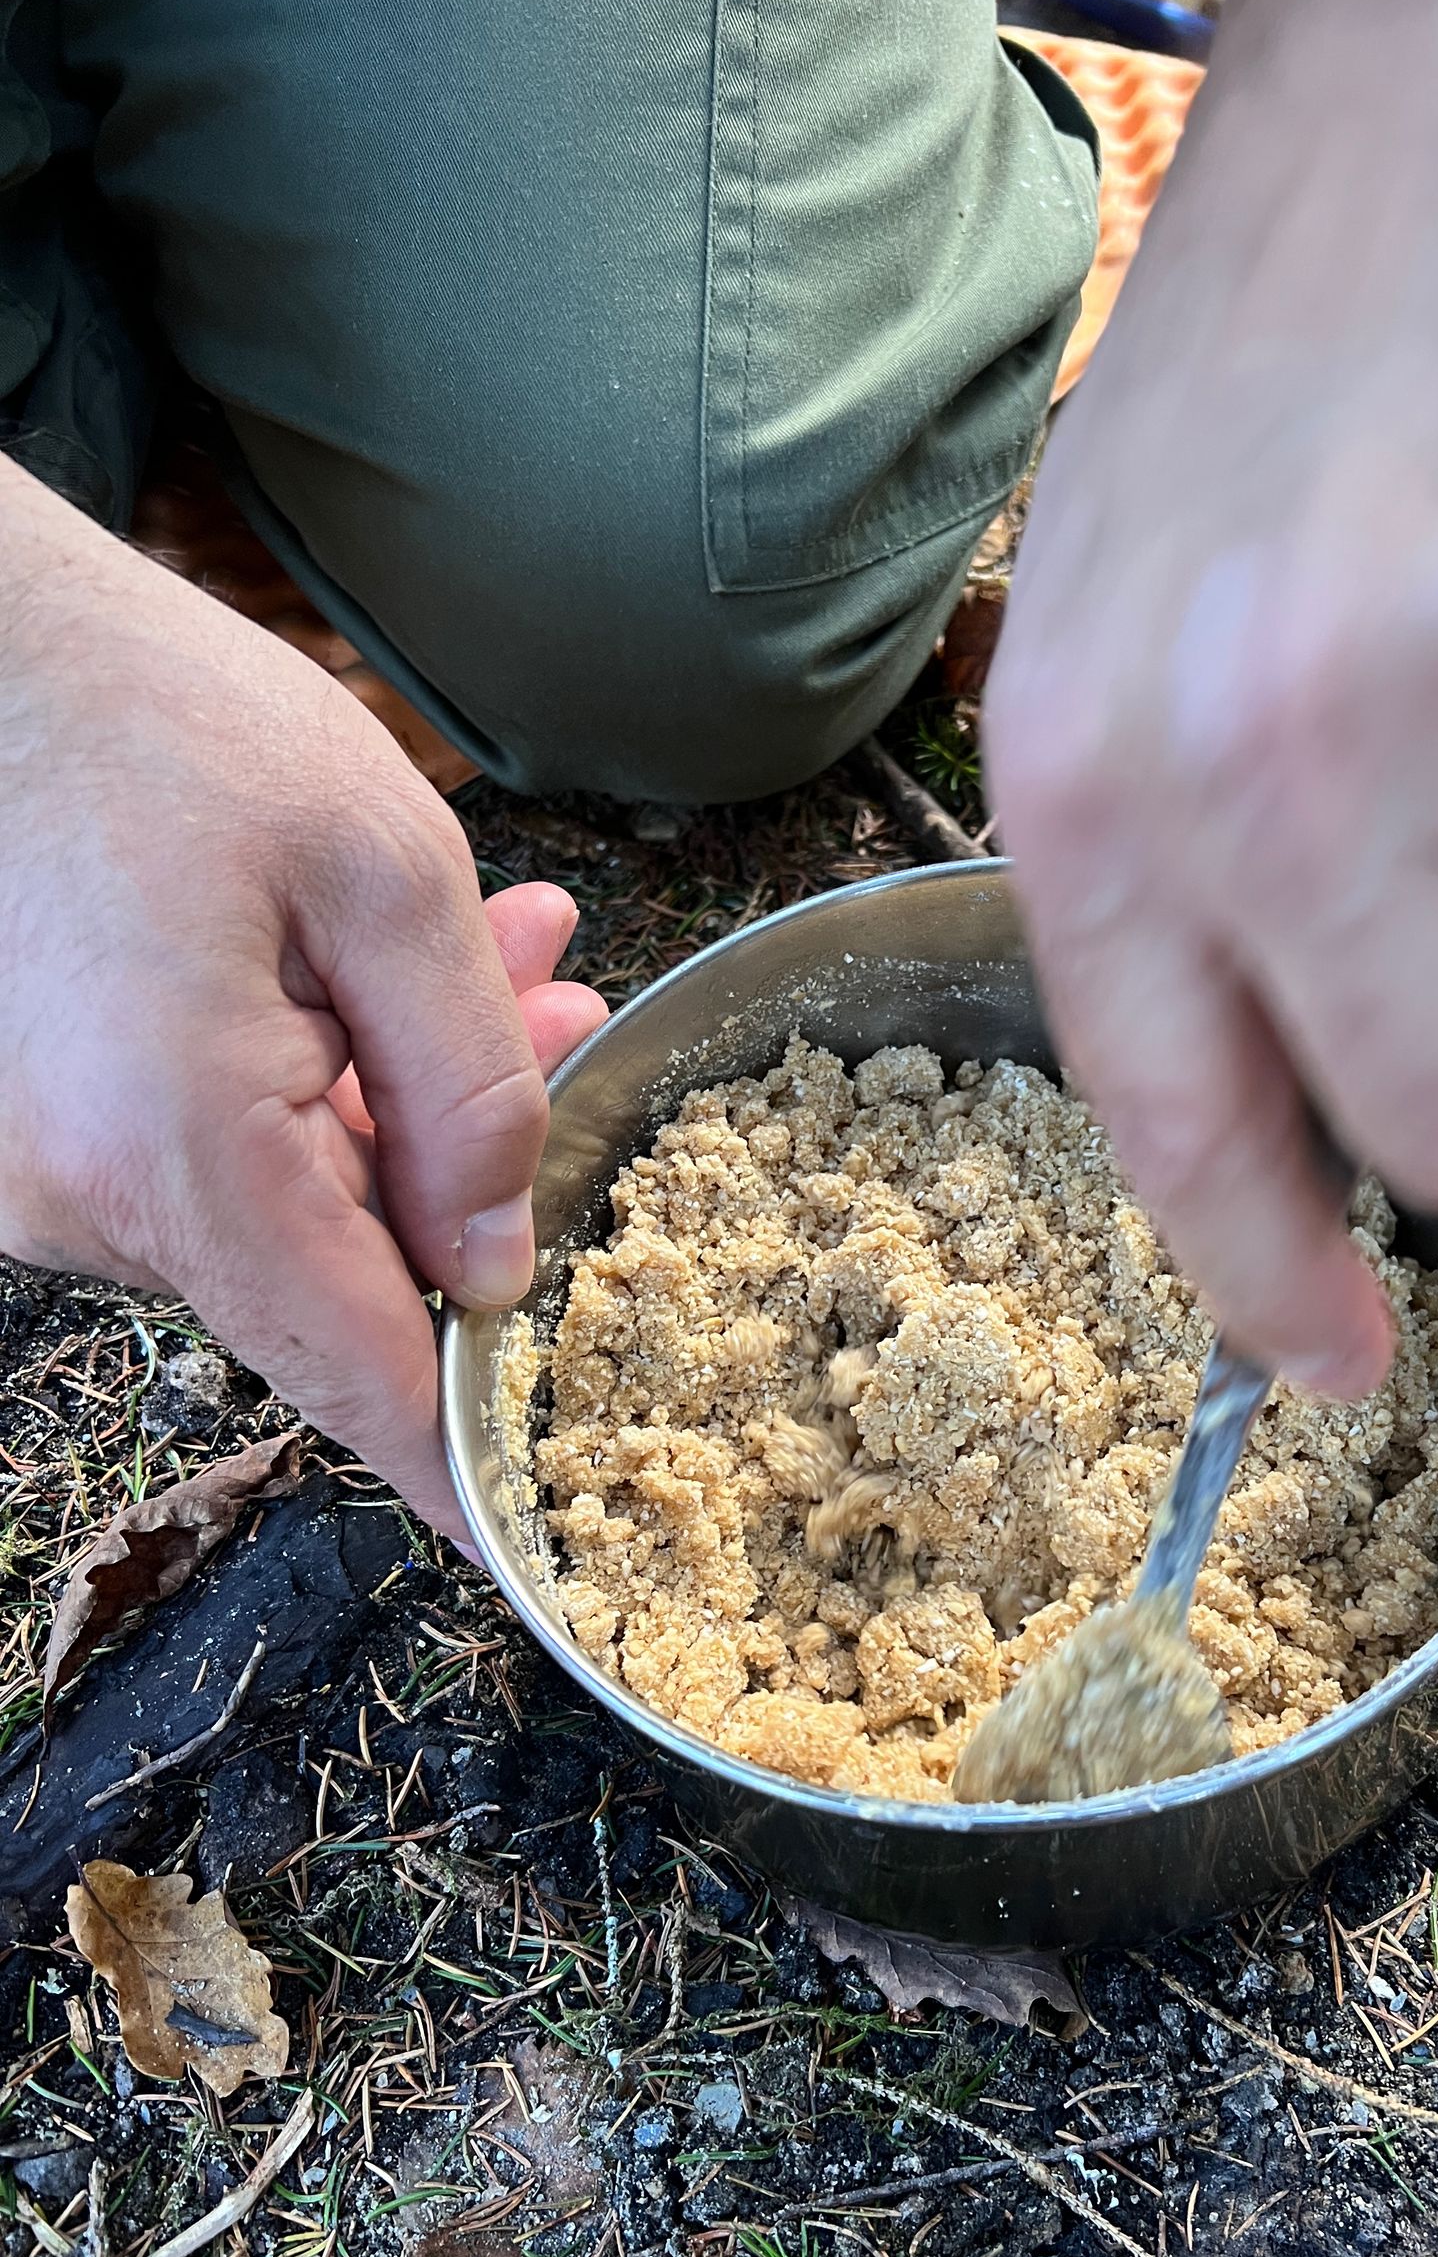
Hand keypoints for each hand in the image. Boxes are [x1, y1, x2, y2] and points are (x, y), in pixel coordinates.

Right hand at [0, 460, 605, 1532]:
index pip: (359, 1380)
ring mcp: (40, 1180)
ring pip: (287, 1204)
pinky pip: (211, 1157)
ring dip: (404, 1103)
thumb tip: (497, 1268)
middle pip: (341, 1277)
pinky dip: (314, 1084)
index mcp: (180, 1162)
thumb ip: (466, 1086)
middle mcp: (86, 1207)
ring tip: (498, 952)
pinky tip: (375, 968)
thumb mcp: (378, 870)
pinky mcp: (31, 1137)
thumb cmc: (155, 717)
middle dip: (475, 1173)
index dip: (464, 1466)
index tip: (542, 1539)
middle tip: (566, 1008)